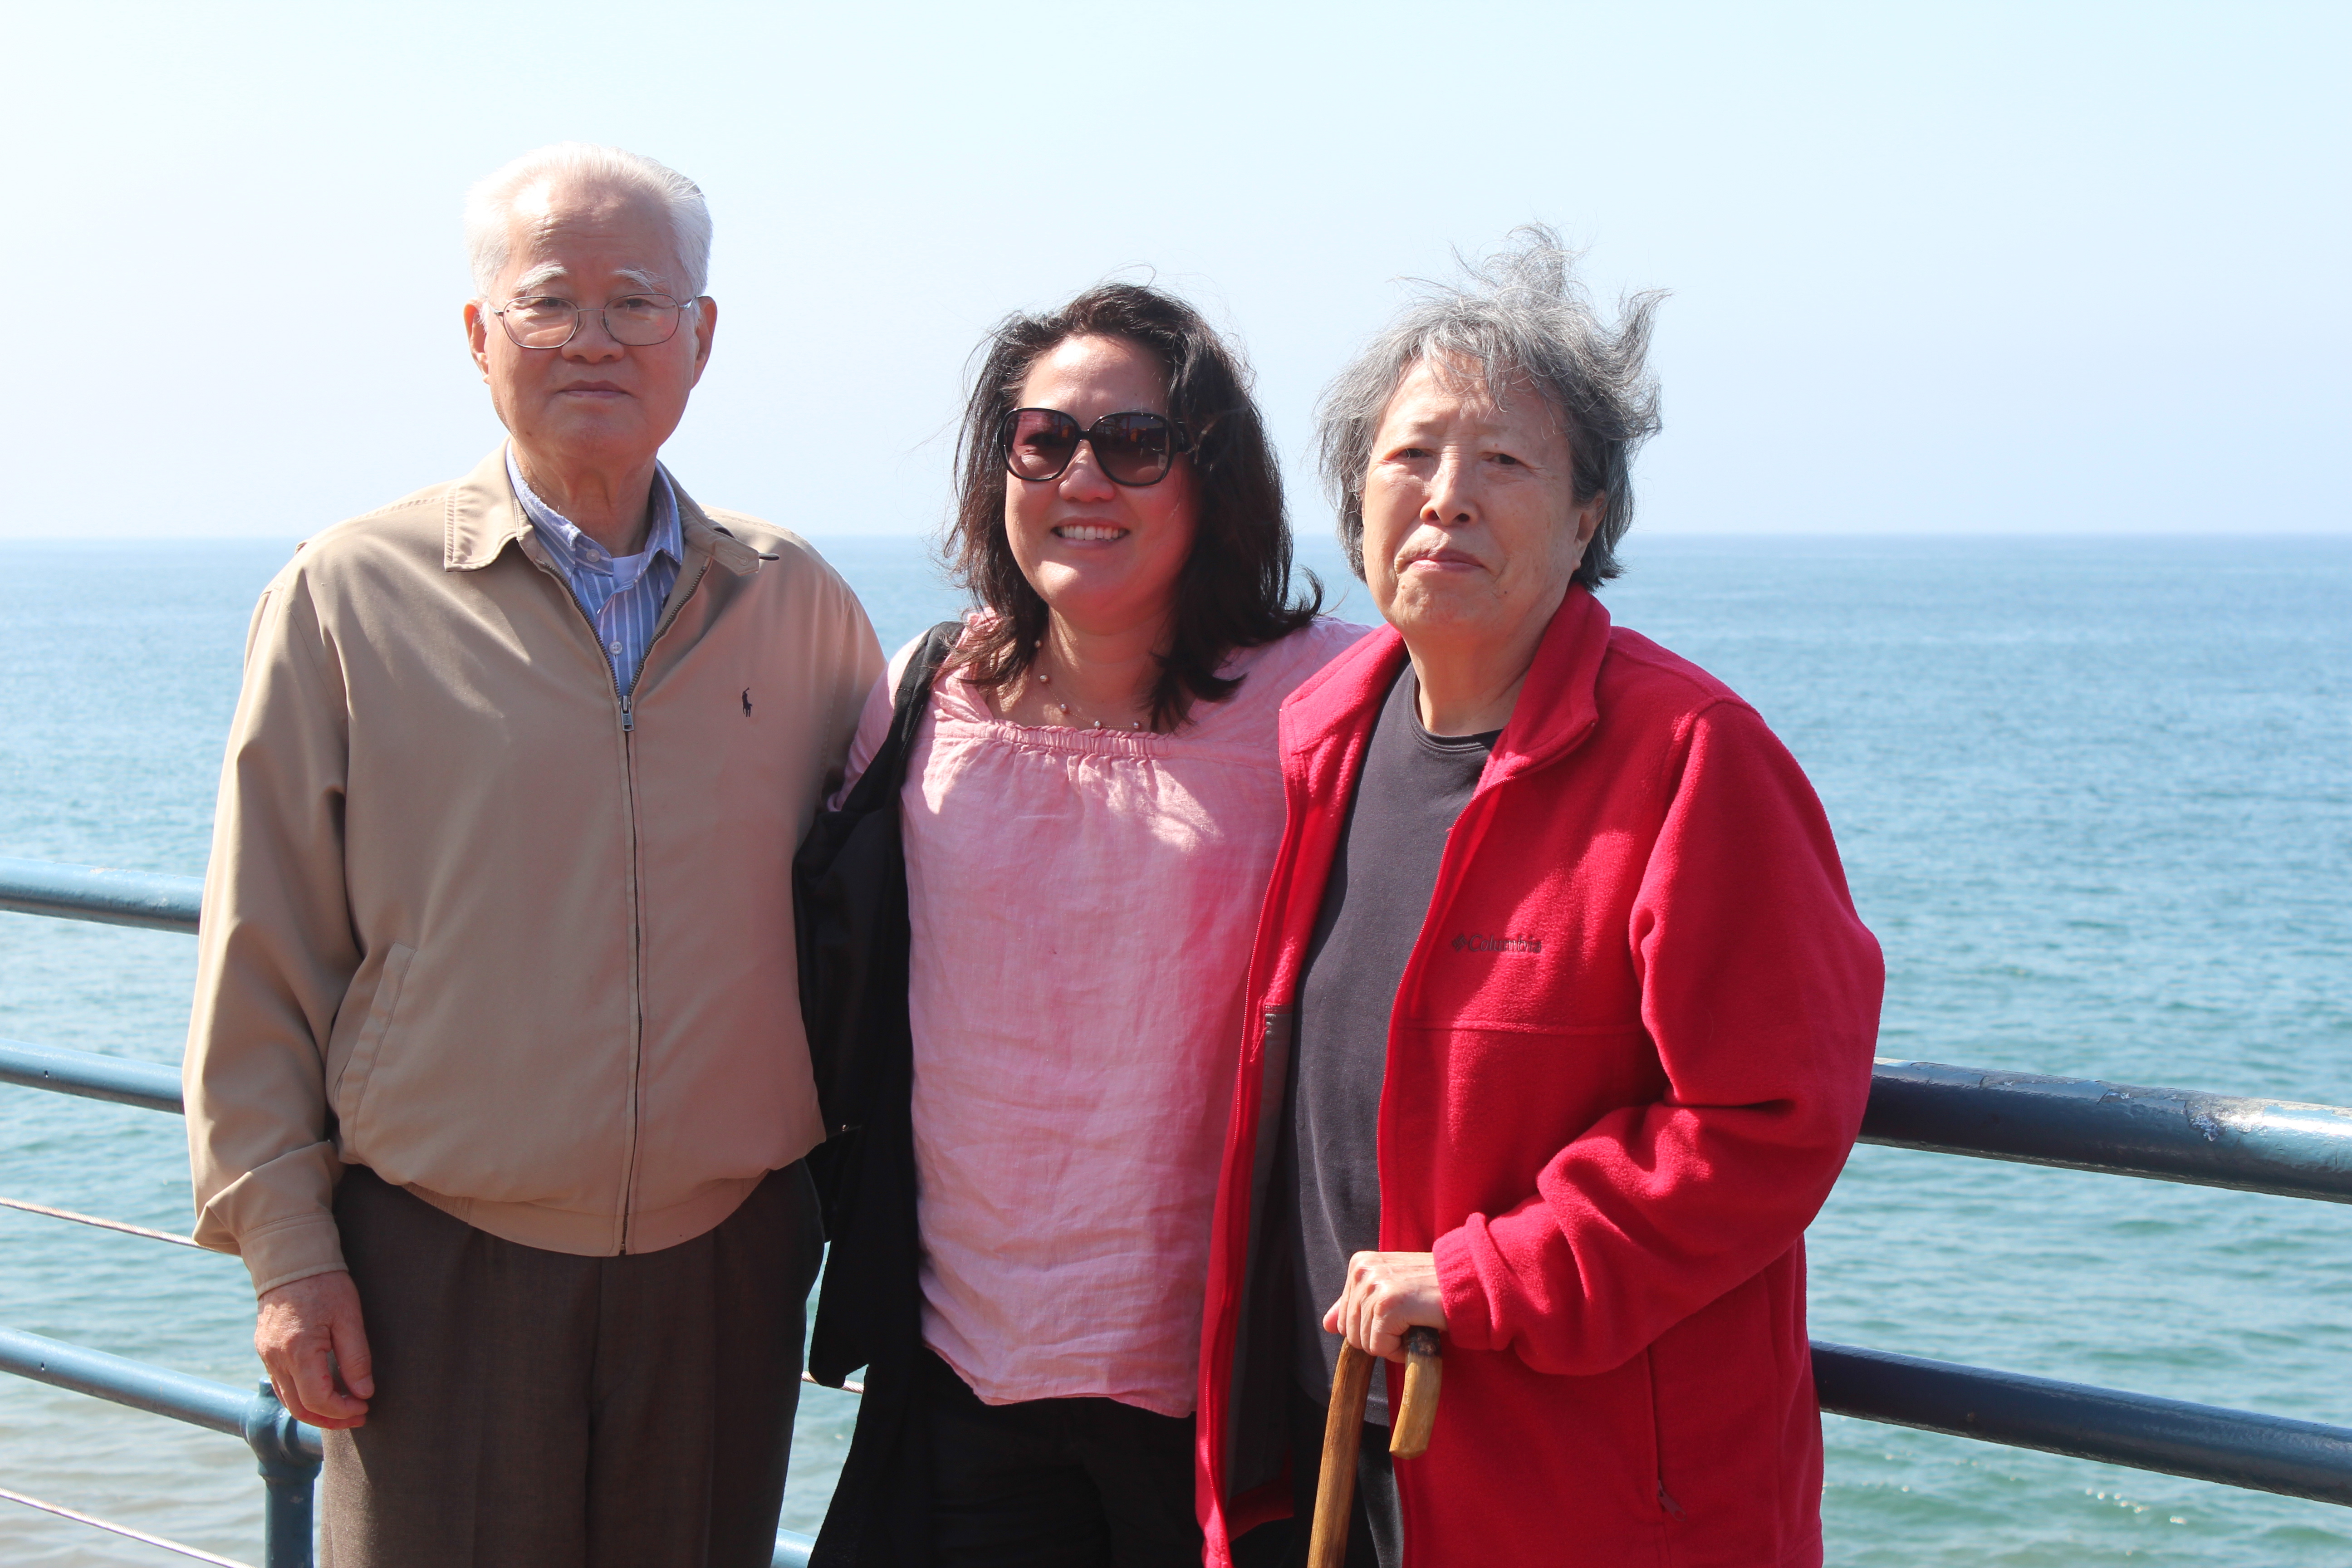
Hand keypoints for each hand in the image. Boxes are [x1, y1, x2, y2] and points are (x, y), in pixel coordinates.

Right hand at [255, 1270, 373, 1428]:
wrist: (291, 1260)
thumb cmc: (325, 1284)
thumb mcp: (349, 1317)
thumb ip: (356, 1358)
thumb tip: (364, 1393)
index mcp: (298, 1351)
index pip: (318, 1400)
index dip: (342, 1410)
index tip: (365, 1406)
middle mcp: (276, 1359)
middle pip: (299, 1408)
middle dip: (330, 1419)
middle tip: (357, 1415)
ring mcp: (266, 1356)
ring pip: (287, 1400)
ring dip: (315, 1411)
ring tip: (344, 1408)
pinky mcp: (264, 1350)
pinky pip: (281, 1384)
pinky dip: (301, 1396)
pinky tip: (324, 1391)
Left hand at [1323, 1251, 1445, 1361]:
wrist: (1469, 1284)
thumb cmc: (1433, 1289)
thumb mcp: (1390, 1290)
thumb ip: (1356, 1304)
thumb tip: (1327, 1324)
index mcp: (1359, 1264)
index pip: (1344, 1318)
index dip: (1372, 1328)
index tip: (1398, 1315)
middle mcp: (1362, 1270)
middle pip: (1351, 1333)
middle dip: (1380, 1339)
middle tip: (1408, 1322)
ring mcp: (1374, 1286)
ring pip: (1365, 1343)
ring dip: (1393, 1345)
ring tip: (1415, 1324)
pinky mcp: (1388, 1305)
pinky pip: (1380, 1347)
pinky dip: (1400, 1351)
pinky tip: (1418, 1332)